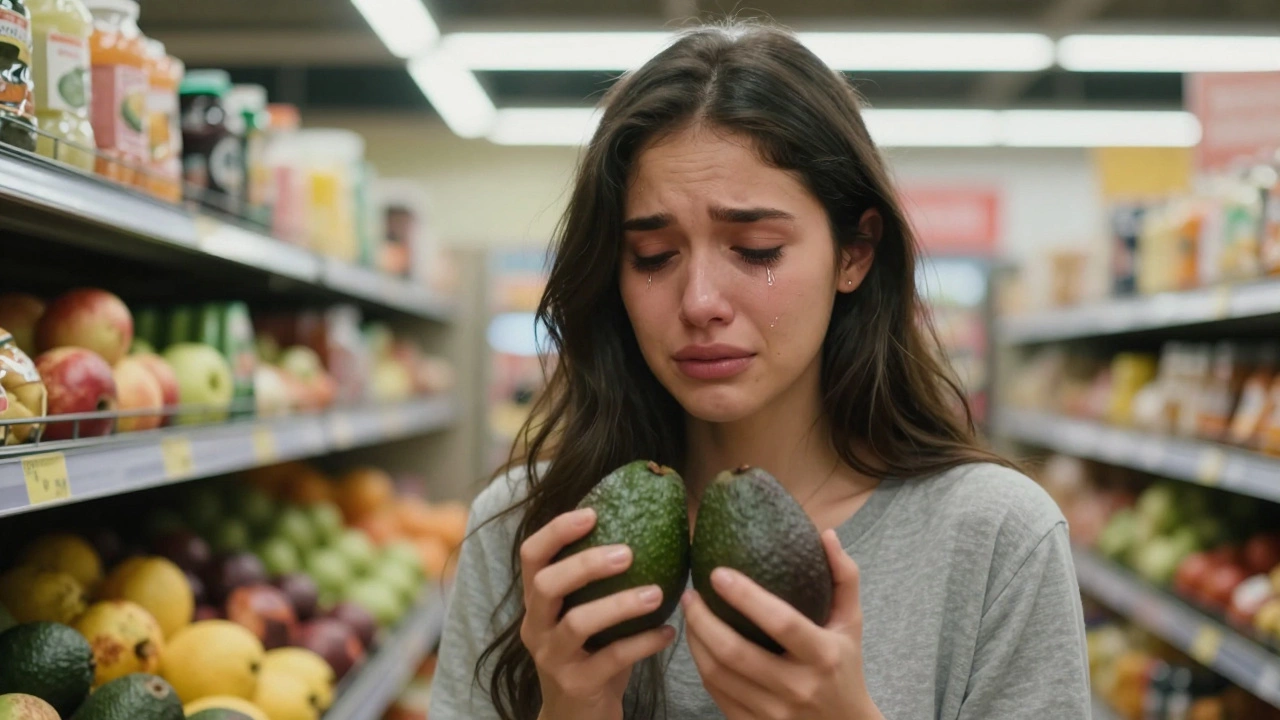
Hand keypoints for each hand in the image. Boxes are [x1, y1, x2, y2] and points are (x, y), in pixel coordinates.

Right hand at [520, 507, 676, 719]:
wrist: (576, 719)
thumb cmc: (590, 656)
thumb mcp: (585, 616)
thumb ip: (600, 583)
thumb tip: (652, 526)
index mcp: (537, 604)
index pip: (531, 556)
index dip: (556, 531)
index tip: (592, 512)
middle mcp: (536, 628)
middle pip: (547, 585)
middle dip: (586, 564)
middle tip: (628, 553)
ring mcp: (552, 659)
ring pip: (578, 623)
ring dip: (621, 604)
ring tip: (657, 593)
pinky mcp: (576, 686)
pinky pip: (611, 659)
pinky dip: (643, 642)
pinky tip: (669, 633)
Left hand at [682, 529, 882, 719]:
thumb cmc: (845, 667)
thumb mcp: (852, 623)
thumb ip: (844, 577)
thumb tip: (825, 534)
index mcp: (823, 656)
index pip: (781, 622)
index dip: (746, 597)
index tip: (717, 573)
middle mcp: (798, 687)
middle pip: (735, 653)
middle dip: (703, 620)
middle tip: (690, 595)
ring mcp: (774, 713)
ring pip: (718, 675)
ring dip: (695, 641)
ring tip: (689, 614)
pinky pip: (716, 694)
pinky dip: (701, 666)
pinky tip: (698, 643)